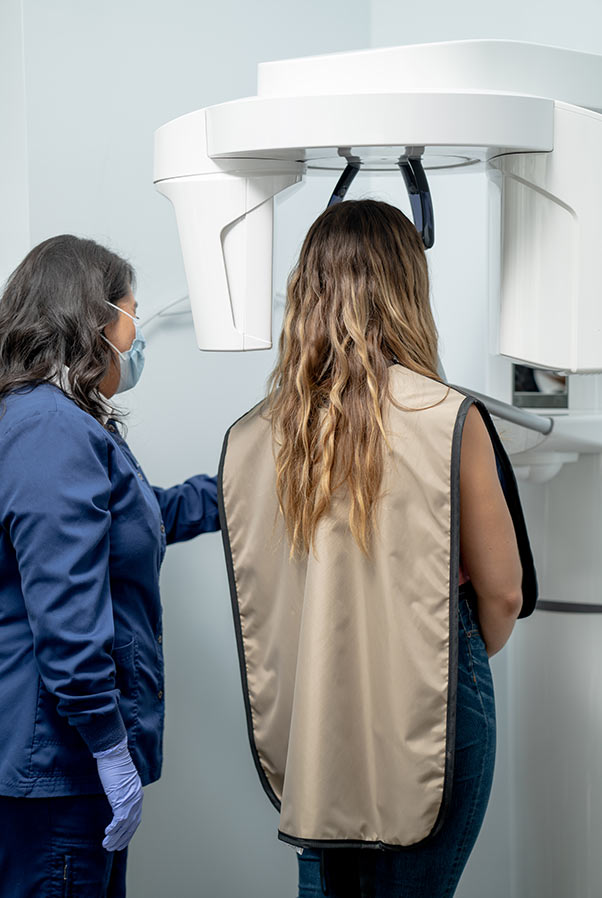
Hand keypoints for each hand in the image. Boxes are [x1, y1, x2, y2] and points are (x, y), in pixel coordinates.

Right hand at [94, 737, 142, 851]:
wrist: (114, 753)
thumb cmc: (115, 765)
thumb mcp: (120, 782)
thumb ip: (121, 792)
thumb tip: (117, 799)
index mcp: (137, 795)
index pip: (135, 819)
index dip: (129, 832)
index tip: (121, 841)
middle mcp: (136, 798)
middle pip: (131, 825)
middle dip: (122, 839)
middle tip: (113, 848)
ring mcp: (130, 799)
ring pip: (124, 825)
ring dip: (115, 837)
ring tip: (107, 846)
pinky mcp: (121, 798)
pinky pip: (119, 819)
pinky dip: (113, 829)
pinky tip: (107, 834)